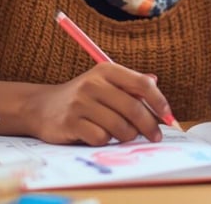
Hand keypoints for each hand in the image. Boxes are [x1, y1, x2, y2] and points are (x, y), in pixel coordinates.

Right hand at [21, 62, 172, 144]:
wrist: (42, 107)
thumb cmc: (83, 96)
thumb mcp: (105, 83)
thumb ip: (130, 83)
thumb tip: (155, 82)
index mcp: (106, 70)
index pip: (142, 84)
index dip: (159, 101)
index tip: (168, 116)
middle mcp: (93, 83)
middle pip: (133, 108)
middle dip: (149, 126)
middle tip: (155, 137)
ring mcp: (80, 103)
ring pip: (119, 126)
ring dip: (127, 136)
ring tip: (125, 135)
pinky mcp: (70, 122)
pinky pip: (101, 138)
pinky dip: (106, 141)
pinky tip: (100, 136)